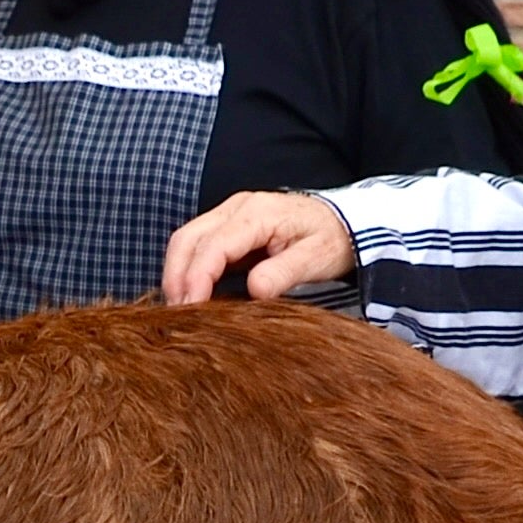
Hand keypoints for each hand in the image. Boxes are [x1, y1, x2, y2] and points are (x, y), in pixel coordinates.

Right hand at [163, 192, 357, 303]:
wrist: (346, 223)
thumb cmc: (332, 239)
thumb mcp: (316, 259)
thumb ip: (284, 273)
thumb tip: (255, 290)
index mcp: (257, 214)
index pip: (213, 246)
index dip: (197, 278)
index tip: (191, 309)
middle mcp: (237, 208)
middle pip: (187, 239)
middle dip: (176, 277)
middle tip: (177, 314)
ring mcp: (230, 214)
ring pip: (186, 240)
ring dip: (177, 273)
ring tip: (180, 307)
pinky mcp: (228, 225)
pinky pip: (196, 243)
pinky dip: (187, 268)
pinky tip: (191, 292)